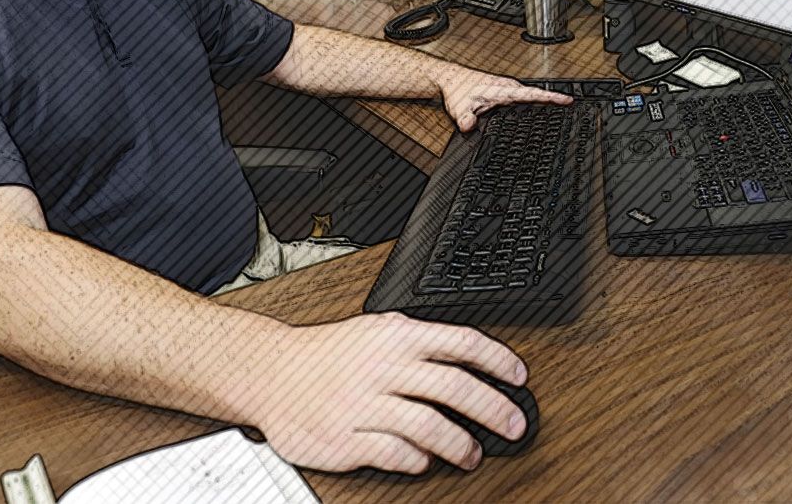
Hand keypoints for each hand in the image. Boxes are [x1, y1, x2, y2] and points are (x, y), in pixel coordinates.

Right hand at [244, 312, 529, 473]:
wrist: (271, 373)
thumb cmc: (328, 353)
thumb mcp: (377, 330)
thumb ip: (421, 341)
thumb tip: (470, 357)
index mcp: (398, 337)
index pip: (463, 343)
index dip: (498, 361)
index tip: (519, 378)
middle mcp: (386, 368)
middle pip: (456, 388)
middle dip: (494, 410)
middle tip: (514, 426)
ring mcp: (366, 404)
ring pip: (431, 427)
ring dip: (461, 445)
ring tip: (472, 454)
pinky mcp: (348, 438)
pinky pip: (397, 454)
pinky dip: (418, 460)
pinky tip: (425, 461)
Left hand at [438, 68, 573, 130]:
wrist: (452, 79)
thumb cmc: (458, 89)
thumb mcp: (460, 107)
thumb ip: (465, 118)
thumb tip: (469, 126)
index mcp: (504, 90)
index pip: (532, 94)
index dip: (551, 98)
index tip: (567, 100)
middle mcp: (508, 88)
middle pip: (537, 94)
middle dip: (554, 100)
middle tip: (571, 106)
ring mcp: (508, 89)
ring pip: (531, 95)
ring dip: (545, 100)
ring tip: (561, 107)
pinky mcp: (505, 92)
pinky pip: (524, 97)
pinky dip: (534, 102)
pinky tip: (538, 109)